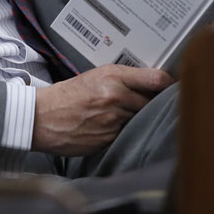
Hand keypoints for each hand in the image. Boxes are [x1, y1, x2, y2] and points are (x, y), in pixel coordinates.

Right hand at [31, 65, 174, 155]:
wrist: (41, 117)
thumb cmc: (66, 97)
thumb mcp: (94, 78)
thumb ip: (122, 80)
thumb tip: (149, 86)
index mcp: (112, 75)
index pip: (156, 79)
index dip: (169, 86)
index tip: (172, 89)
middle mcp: (116, 95)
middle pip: (152, 102)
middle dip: (152, 106)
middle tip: (146, 106)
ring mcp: (113, 119)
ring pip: (141, 120)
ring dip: (137, 120)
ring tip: (121, 117)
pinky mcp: (109, 137)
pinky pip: (127, 134)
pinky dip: (124, 133)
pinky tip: (111, 129)